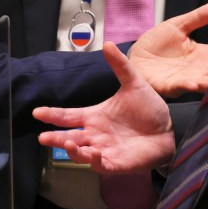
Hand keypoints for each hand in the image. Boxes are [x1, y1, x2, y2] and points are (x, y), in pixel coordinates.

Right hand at [33, 42, 175, 173]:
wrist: (170, 128)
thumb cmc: (149, 109)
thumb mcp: (134, 83)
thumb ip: (120, 66)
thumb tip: (108, 43)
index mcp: (95, 116)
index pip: (68, 116)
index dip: (52, 114)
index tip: (37, 112)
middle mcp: (96, 134)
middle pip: (69, 137)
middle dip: (55, 138)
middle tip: (42, 136)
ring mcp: (104, 150)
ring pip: (81, 153)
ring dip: (72, 150)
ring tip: (66, 142)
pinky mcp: (116, 163)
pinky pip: (100, 165)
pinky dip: (93, 161)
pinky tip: (92, 153)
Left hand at [130, 1, 207, 96]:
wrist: (136, 56)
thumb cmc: (158, 42)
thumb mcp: (178, 26)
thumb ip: (198, 17)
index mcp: (201, 54)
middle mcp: (197, 69)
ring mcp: (186, 78)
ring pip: (204, 83)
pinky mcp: (169, 86)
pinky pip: (181, 87)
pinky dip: (189, 85)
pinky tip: (194, 83)